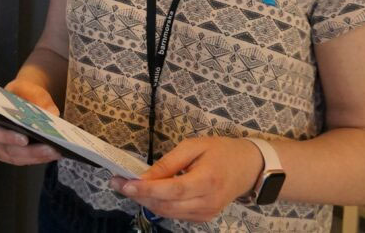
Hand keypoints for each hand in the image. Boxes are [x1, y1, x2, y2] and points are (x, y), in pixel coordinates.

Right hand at [0, 78, 61, 165]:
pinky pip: (28, 160)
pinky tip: (55, 153)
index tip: (25, 139)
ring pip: (21, 158)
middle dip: (31, 151)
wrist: (24, 98)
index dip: (7, 137)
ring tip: (56, 151)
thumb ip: (37, 96)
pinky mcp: (17, 156)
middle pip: (10, 150)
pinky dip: (41, 158)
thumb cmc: (21, 93)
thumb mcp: (26, 87)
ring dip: (39, 156)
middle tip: (49, 147)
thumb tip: (52, 112)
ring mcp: (5, 150)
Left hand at [109, 137, 263, 222]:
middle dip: (138, 195)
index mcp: (206, 181)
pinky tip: (147, 193)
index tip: (124, 183)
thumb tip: (144, 176)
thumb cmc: (221, 151)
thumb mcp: (193, 147)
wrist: (248, 167)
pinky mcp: (203, 217)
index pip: (171, 190)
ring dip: (144, 201)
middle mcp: (206, 202)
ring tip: (127, 186)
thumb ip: (168, 163)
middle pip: (165, 205)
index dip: (146, 189)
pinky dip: (158, 205)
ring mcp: (206, 213)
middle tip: (116, 182)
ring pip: (167, 213)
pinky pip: (175, 215)